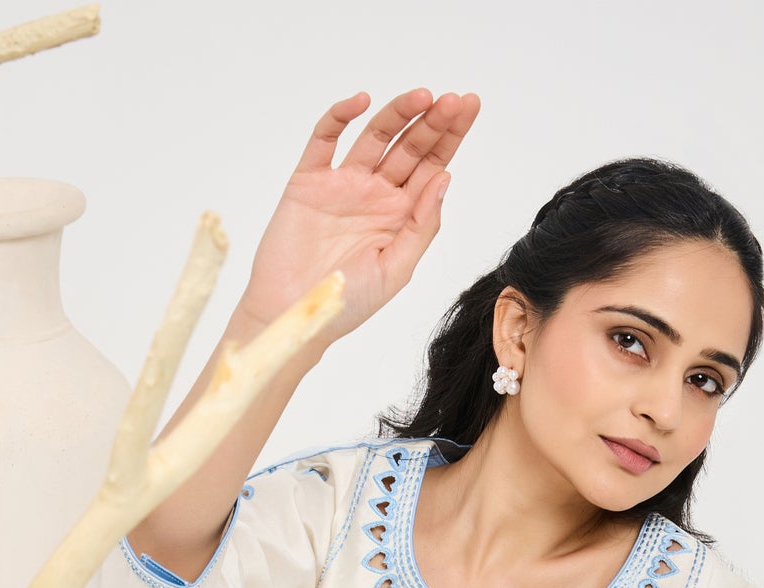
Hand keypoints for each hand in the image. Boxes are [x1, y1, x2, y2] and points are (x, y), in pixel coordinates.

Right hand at [241, 88, 479, 344]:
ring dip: (398, 113)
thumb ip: (422, 225)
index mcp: (400, 215)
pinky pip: (324, 140)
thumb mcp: (396, 269)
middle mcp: (375, 193)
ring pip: (375, 136)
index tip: (469, 105)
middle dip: (433, 121)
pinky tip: (360, 102)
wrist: (294, 314)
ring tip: (422, 97)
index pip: (432, 166)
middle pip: (410, 146)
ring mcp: (343, 184)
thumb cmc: (347, 303)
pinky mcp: (309, 181)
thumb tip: (445, 179)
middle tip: (452, 100)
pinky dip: (340, 117)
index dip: (450, 135)